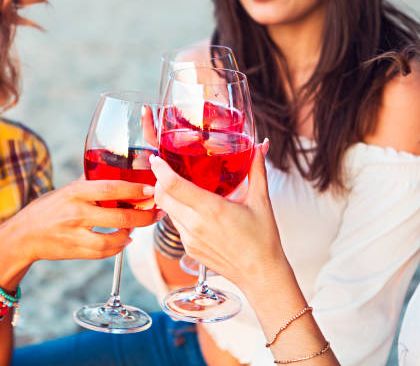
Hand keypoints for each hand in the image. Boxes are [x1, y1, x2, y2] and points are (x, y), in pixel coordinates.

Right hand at [7, 178, 162, 264]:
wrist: (22, 236)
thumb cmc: (47, 209)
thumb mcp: (66, 190)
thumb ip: (89, 185)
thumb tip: (118, 175)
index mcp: (75, 192)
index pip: (111, 188)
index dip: (135, 190)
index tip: (152, 189)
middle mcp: (76, 212)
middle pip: (119, 216)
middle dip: (144, 216)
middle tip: (157, 213)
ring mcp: (76, 234)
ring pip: (114, 238)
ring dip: (131, 233)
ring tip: (138, 227)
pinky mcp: (75, 251)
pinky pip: (104, 252)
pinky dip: (118, 247)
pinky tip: (125, 240)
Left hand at [150, 139, 286, 290]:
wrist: (261, 274)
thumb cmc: (263, 239)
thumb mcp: (261, 200)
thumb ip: (257, 170)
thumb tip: (261, 146)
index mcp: (211, 209)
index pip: (173, 185)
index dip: (160, 169)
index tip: (156, 158)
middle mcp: (195, 224)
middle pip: (162, 197)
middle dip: (159, 181)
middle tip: (165, 170)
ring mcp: (190, 239)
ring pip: (167, 211)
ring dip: (169, 198)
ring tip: (181, 188)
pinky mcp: (189, 249)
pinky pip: (176, 225)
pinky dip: (179, 213)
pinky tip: (194, 210)